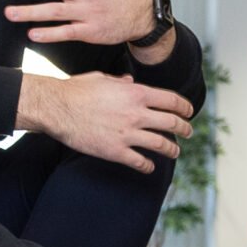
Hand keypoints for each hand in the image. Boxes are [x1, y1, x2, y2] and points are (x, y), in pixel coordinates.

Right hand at [19, 70, 193, 172]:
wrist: (57, 108)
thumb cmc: (76, 90)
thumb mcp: (102, 79)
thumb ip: (120, 82)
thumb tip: (130, 82)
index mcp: (136, 93)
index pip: (171, 100)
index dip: (184, 107)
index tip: (189, 112)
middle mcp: (136, 113)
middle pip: (172, 123)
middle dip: (185, 129)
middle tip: (188, 132)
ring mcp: (128, 134)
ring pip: (161, 144)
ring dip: (172, 149)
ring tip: (175, 151)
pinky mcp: (116, 151)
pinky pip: (140, 162)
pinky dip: (148, 166)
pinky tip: (149, 167)